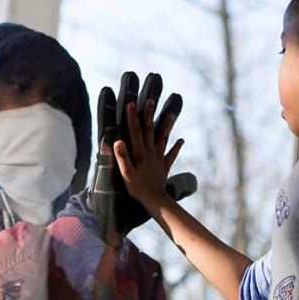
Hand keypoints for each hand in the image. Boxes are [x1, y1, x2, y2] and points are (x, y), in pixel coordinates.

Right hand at [112, 92, 183, 215]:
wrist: (155, 200)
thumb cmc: (137, 188)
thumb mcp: (126, 174)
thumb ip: (122, 157)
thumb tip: (117, 141)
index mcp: (140, 153)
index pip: (134, 131)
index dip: (132, 117)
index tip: (131, 103)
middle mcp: (151, 152)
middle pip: (149, 130)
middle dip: (149, 114)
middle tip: (152, 99)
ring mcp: (159, 158)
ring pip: (163, 138)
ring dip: (167, 126)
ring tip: (172, 114)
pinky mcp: (164, 166)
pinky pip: (171, 155)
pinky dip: (176, 147)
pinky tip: (181, 140)